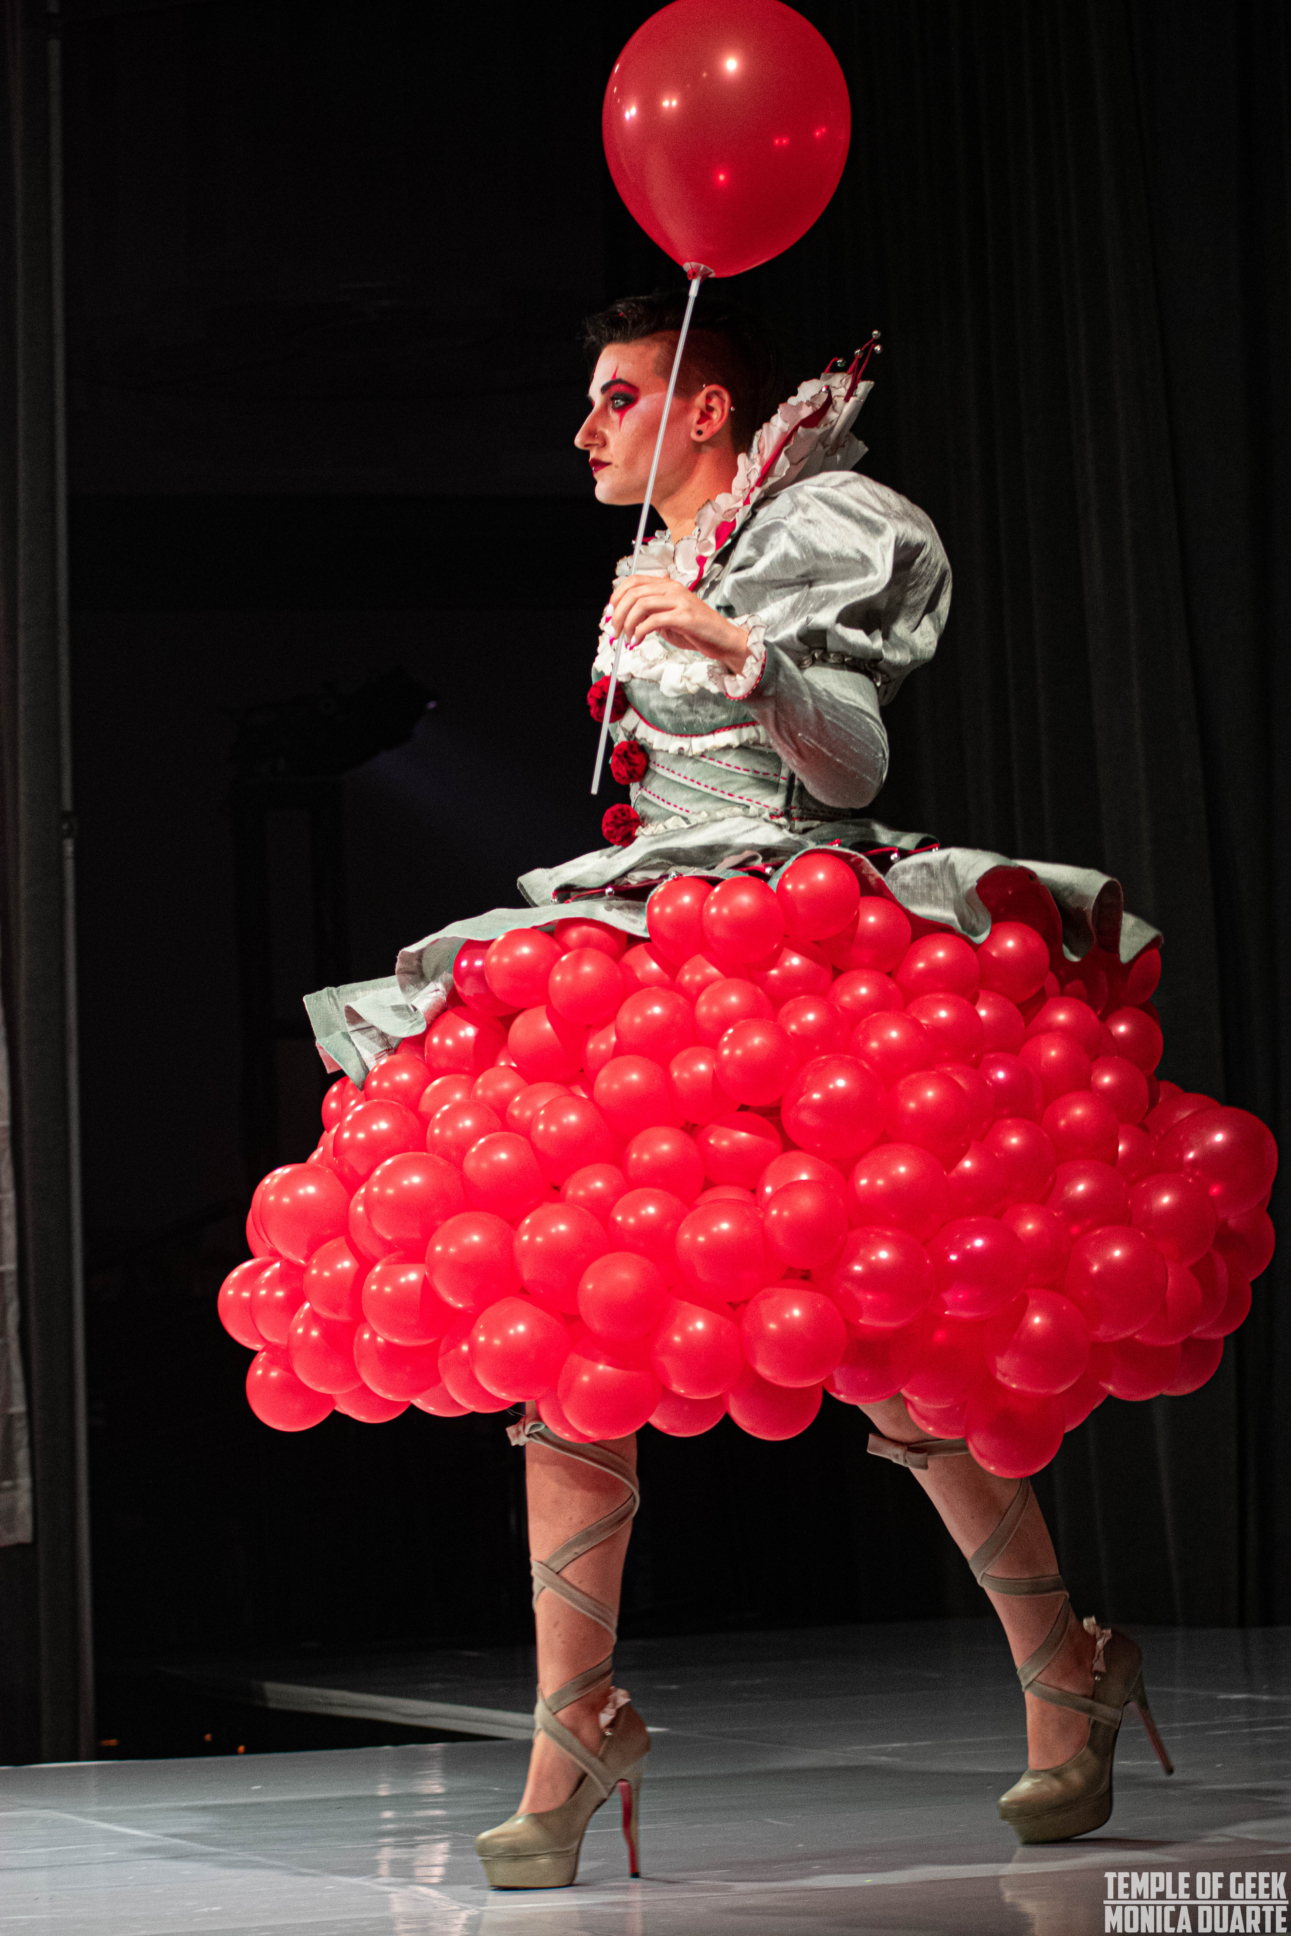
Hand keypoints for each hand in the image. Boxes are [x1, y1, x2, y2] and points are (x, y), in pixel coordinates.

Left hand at [608, 574, 749, 676]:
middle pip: (634, 593)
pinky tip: (637, 642)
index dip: (617, 596)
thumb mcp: (668, 617)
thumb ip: (649, 613)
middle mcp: (673, 588)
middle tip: (614, 631)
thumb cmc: (696, 630)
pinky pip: (653, 620)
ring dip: (627, 623)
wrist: (722, 639)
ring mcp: (679, 601)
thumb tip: (625, 617)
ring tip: (626, 638)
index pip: (634, 581)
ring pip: (641, 605)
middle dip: (618, 613)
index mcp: (668, 585)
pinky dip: (639, 632)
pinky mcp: (684, 617)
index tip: (610, 613)